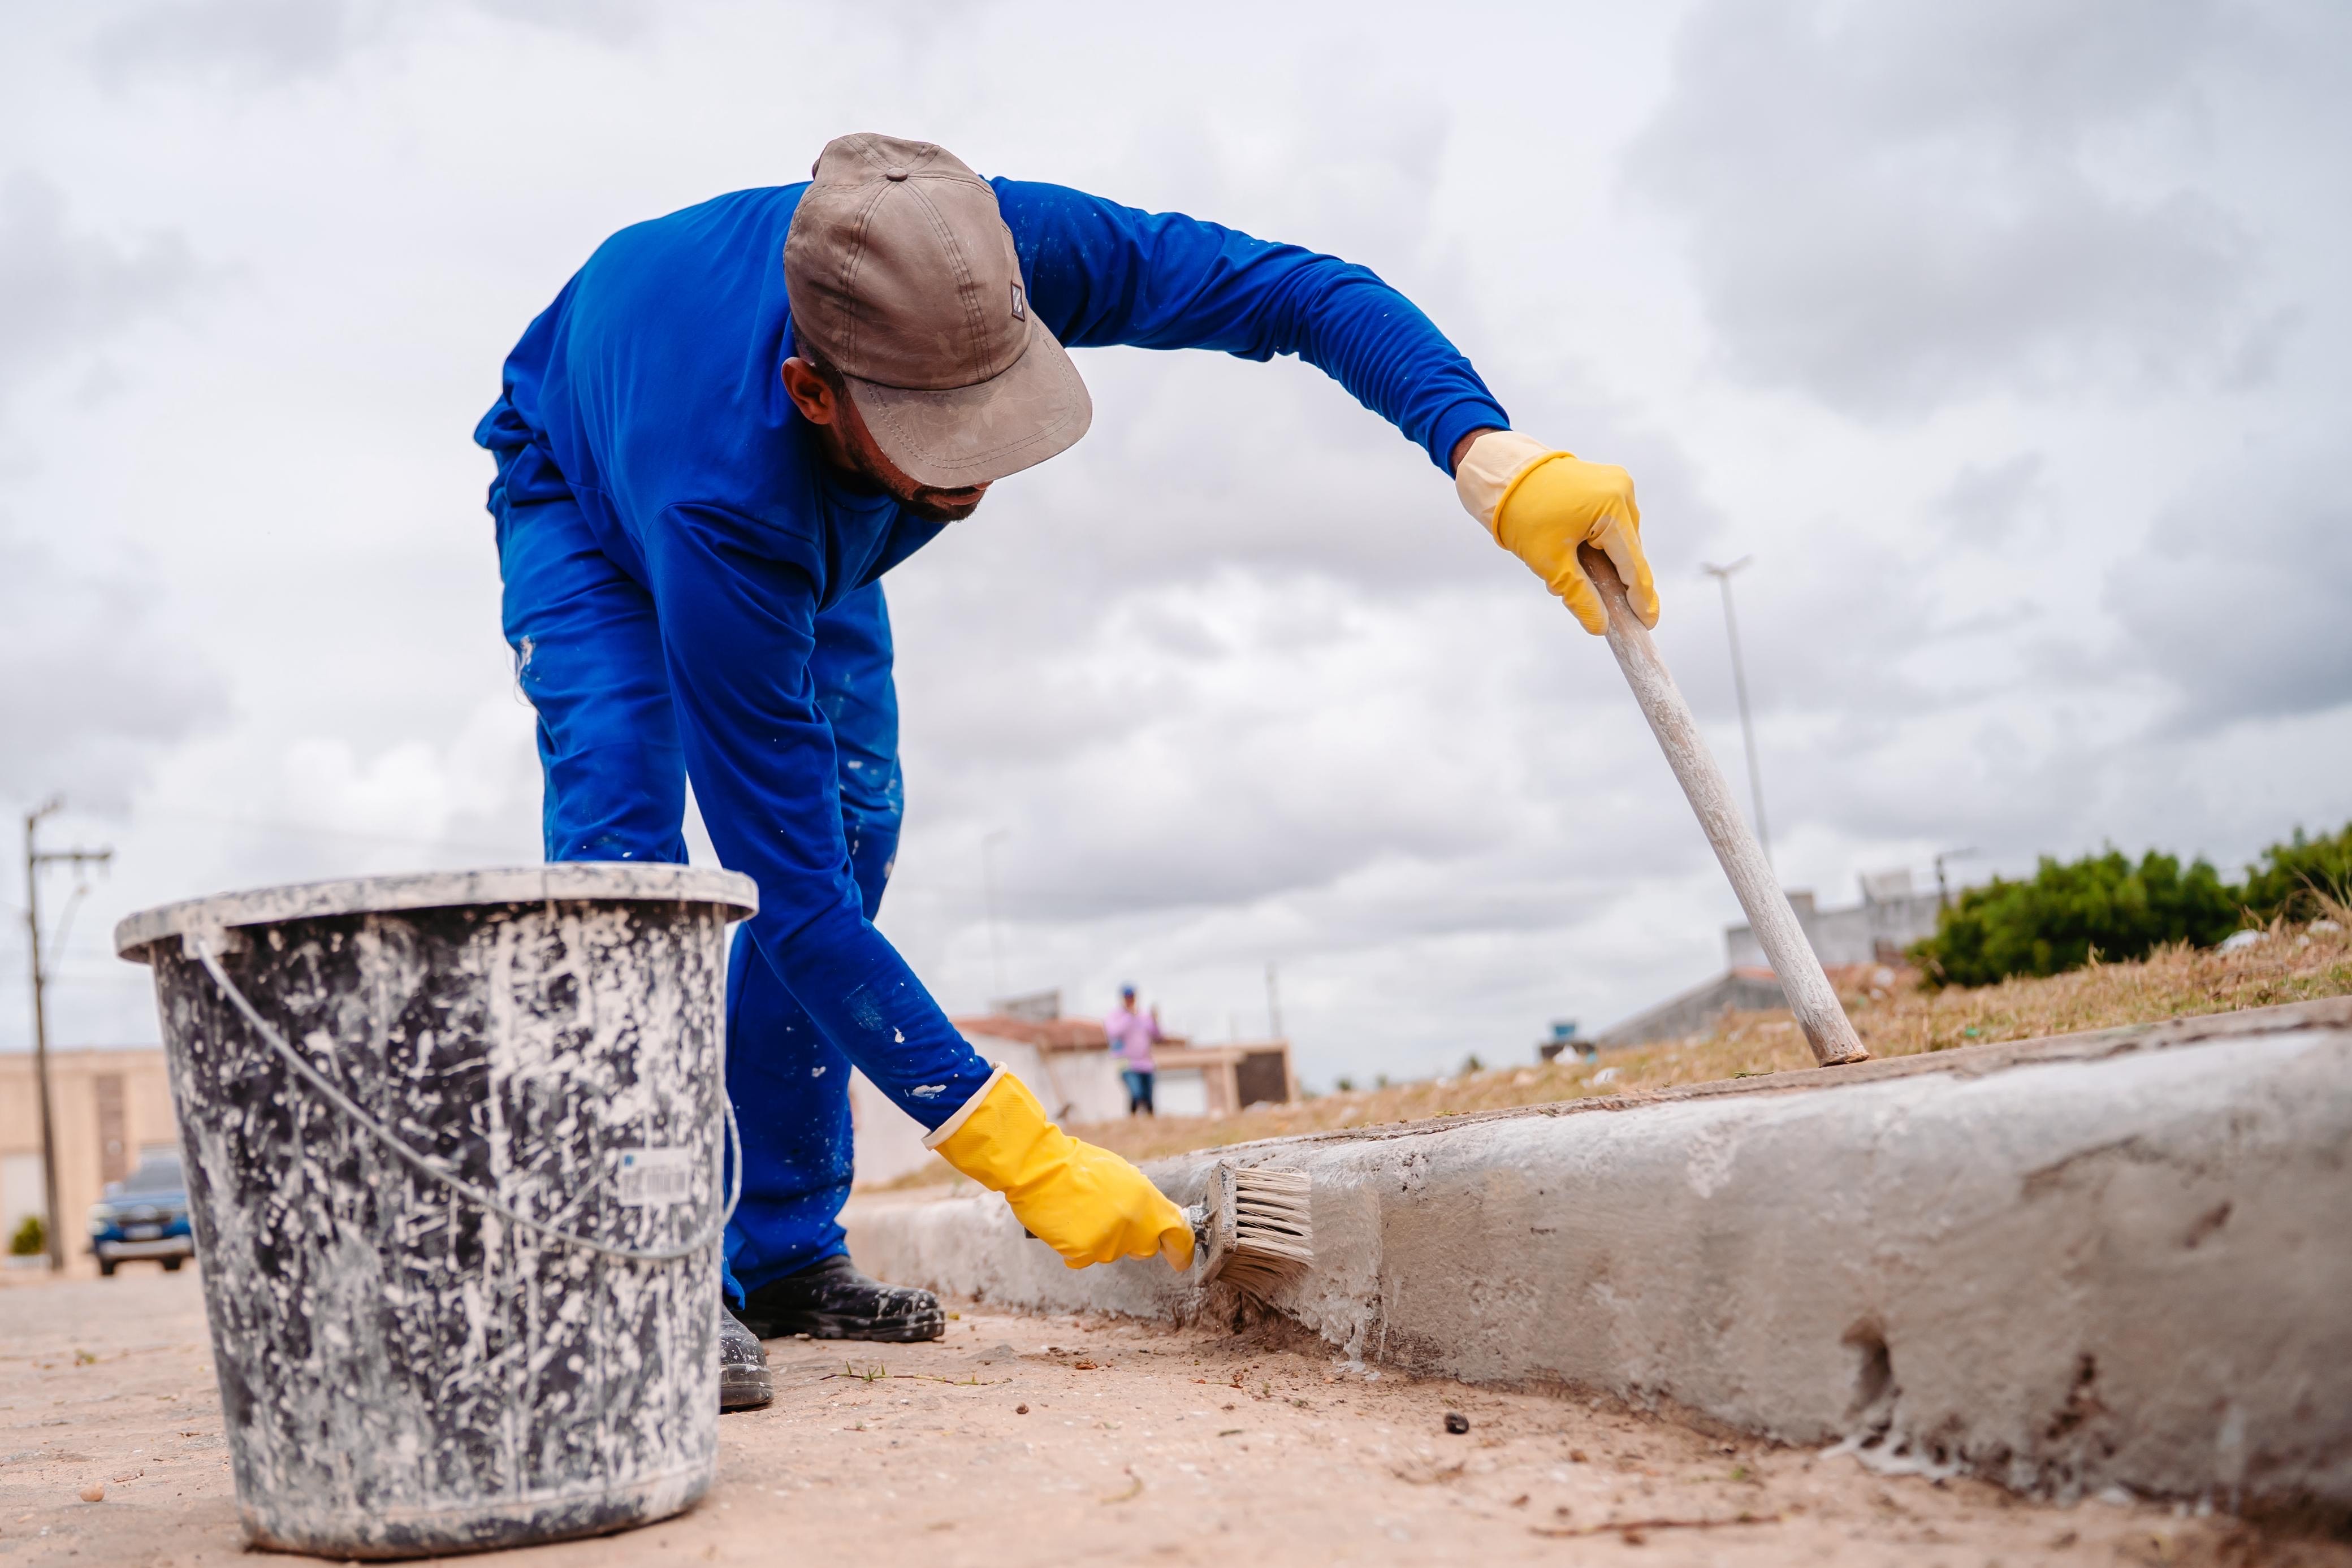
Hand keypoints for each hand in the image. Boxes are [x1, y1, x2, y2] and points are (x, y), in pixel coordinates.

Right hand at [926, 1070, 1194, 1269]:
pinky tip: (1067, 1223)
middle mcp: (1133, 1223)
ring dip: (1101, 1238)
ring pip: (1112, 1252)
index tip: (1180, 1260)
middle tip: (1111, 1218)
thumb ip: (1143, 1201)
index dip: (1182, 1250)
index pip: (1178, 1233)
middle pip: (1145, 1248)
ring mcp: (1109, 1241)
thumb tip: (1157, 1219)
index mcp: (1146, 1199)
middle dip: (1134, 1240)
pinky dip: (1077, 1246)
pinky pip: (1085, 1257)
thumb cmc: (1078, 1164)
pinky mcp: (1084, 1252)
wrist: (1040, 1167)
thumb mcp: (1122, 1174)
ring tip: (1081, 1210)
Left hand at [1455, 430, 1658, 633]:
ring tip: (1579, 574)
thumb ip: (1579, 596)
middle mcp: (1622, 490)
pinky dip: (1600, 541)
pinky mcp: (1606, 482)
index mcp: (1612, 507)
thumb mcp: (1550, 562)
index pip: (1633, 563)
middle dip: (1618, 579)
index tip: (1649, 622)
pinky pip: (1611, 520)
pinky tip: (1580, 552)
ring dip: (1606, 559)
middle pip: (1628, 549)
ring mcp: (1616, 482)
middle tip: (1611, 610)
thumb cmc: (1522, 513)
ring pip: (1620, 536)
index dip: (1641, 597)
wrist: (1501, 474)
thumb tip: (1600, 626)